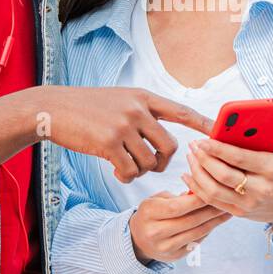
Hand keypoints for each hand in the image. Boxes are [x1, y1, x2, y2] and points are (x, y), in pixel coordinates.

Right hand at [39, 86, 212, 182]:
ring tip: (126, 166)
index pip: (181, 111)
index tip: (219, 134)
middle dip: (164, 163)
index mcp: (144, 97)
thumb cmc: (86, 108)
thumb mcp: (119, 100)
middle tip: (152, 166)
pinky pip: (131, 171)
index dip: (202, 124)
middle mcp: (138, 109)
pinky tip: (115, 170)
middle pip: (170, 146)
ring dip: (142, 171)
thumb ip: (141, 113)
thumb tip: (159, 139)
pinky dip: (126, 176)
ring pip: (150, 162)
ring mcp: (124, 125)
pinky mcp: (109, 143)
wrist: (53, 108)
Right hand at [129, 191, 231, 264]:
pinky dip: (208, 231)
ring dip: (214, 222)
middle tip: (226, 200)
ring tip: (227, 211)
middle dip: (211, 210)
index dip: (197, 200)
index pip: (177, 207)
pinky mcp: (174, 256)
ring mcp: (165, 247)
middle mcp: (155, 232)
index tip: (213, 191)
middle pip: (189, 221)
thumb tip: (201, 193)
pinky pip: (196, 242)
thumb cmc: (152, 213)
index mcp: (149, 213)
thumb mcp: (157, 199)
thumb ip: (178, 196)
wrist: (139, 239)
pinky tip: (217, 222)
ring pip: (196, 233)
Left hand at [181, 119, 272, 229]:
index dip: (218, 149)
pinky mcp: (238, 213)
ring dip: (198, 173)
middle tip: (193, 146)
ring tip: (190, 157)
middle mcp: (259, 188)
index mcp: (271, 169)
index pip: (240, 158)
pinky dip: (197, 188)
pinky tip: (188, 175)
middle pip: (223, 174)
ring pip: (214, 190)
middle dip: (204, 159)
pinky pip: (212, 201)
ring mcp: (247, 203)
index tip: (203, 140)